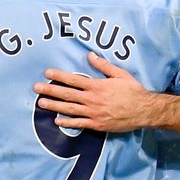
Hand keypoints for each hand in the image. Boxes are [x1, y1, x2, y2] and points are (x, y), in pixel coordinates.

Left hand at [32, 52, 153, 131]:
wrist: (143, 110)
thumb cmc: (132, 91)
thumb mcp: (120, 74)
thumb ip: (103, 65)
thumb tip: (90, 55)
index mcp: (97, 86)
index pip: (73, 80)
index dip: (59, 76)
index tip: (47, 73)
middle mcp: (92, 100)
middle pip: (67, 94)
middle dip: (50, 91)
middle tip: (36, 88)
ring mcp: (93, 113)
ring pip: (69, 109)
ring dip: (53, 106)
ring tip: (41, 103)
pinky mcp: (96, 124)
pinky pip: (78, 124)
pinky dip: (67, 122)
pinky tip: (57, 121)